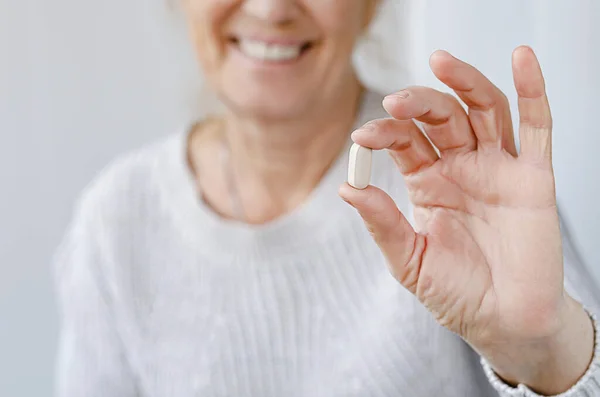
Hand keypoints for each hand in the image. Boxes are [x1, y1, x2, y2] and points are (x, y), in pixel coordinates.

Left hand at [339, 46, 593, 394]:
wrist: (503, 322)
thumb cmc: (456, 292)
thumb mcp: (409, 260)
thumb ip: (382, 223)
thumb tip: (346, 188)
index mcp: (427, 182)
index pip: (404, 140)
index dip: (383, 133)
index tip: (363, 138)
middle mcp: (461, 167)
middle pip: (441, 116)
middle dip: (418, 103)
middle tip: (396, 102)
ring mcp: (497, 168)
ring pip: (483, 109)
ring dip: (464, 83)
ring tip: (441, 62)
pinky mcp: (533, 177)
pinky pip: (537, 127)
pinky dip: (533, 90)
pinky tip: (522, 59)